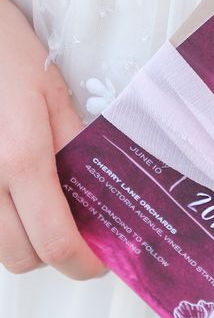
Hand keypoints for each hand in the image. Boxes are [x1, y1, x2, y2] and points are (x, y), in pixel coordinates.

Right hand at [0, 0, 106, 279]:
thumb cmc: (6, 54)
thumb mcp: (55, 97)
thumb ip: (78, 150)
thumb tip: (100, 194)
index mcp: (21, 158)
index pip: (55, 241)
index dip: (83, 263)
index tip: (100, 259)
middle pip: (23, 257)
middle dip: (56, 254)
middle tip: (78, 230)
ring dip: (25, 241)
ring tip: (45, 208)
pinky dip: (1, 224)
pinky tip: (15, 196)